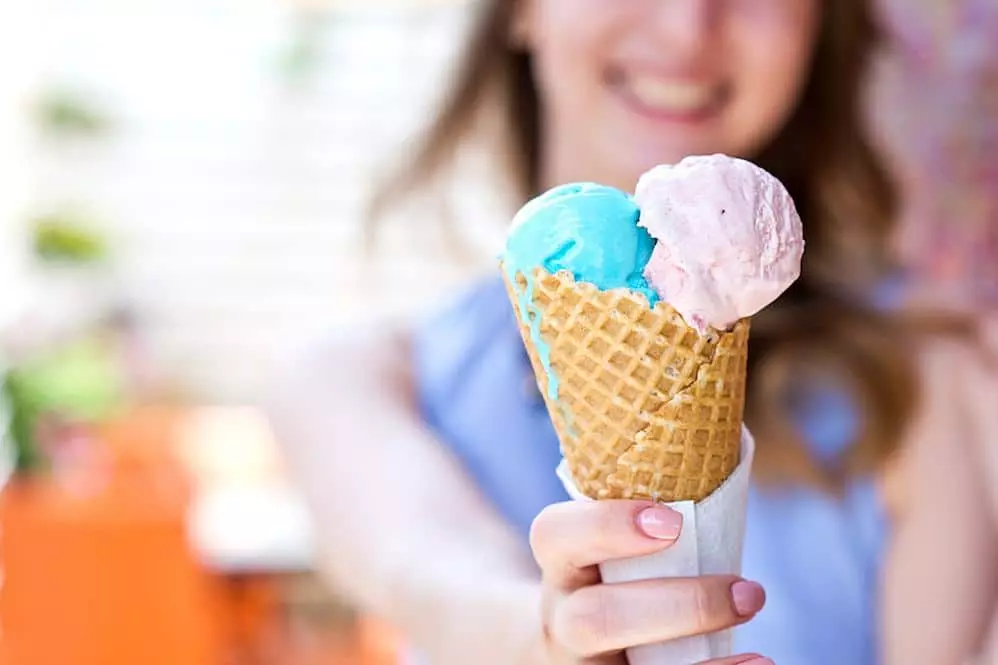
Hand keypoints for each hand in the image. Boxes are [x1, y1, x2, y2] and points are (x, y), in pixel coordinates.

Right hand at [531, 500, 770, 664]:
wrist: (570, 646)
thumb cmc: (616, 571)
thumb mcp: (613, 537)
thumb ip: (652, 494)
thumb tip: (732, 434)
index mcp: (561, 563)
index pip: (555, 535)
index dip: (606, 527)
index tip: (671, 520)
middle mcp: (562, 617)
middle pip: (596, 618)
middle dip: (677, 605)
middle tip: (748, 590)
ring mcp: (583, 663)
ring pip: (618, 663)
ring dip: (700, 653)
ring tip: (756, 621)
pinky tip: (758, 664)